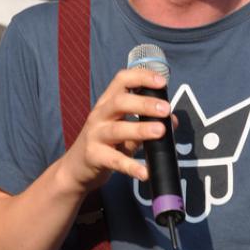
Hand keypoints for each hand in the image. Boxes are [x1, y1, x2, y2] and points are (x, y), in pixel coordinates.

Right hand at [58, 68, 172, 193]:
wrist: (76, 168)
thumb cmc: (105, 142)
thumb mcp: (125, 128)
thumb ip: (146, 122)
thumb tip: (173, 120)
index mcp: (108, 102)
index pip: (122, 80)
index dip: (142, 77)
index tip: (162, 81)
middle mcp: (99, 114)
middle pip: (120, 102)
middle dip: (144, 103)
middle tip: (166, 109)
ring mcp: (94, 135)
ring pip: (117, 130)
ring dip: (140, 129)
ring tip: (161, 131)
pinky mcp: (94, 157)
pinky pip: (114, 161)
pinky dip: (131, 166)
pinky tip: (145, 172)